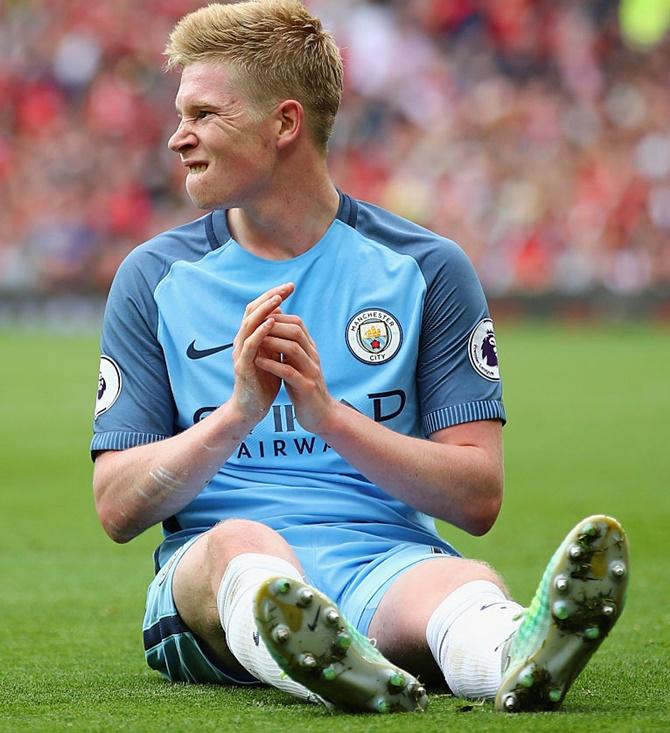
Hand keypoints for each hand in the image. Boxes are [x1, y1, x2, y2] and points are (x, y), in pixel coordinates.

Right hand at [230, 283, 294, 425]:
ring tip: (278, 299)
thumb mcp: (271, 355)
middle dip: (270, 297)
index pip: (260, 309)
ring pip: (249, 324)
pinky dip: (260, 331)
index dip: (274, 296)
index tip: (291, 286)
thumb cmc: (263, 383)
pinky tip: (271, 323)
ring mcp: (240, 353)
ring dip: (264, 310)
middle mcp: (242, 341)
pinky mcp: (242, 366)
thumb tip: (281, 316)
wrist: (252, 408)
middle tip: (287, 287)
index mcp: (250, 337)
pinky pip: (250, 345)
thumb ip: (274, 337)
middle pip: (252, 311)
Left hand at [254, 313, 336, 433]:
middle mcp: (313, 357)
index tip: (260, 318)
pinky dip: (272, 365)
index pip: (297, 324)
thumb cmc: (304, 389)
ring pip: (293, 348)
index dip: (278, 317)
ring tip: (255, 342)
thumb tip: (275, 330)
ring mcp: (311, 372)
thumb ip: (290, 348)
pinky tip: (258, 362)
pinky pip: (288, 372)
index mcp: (310, 350)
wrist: (321, 415)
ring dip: (272, 342)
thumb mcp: (298, 365)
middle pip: (296, 331)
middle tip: (255, 327)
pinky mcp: (306, 388)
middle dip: (274, 326)